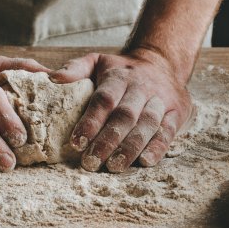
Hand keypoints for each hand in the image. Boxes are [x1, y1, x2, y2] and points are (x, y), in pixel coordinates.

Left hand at [50, 49, 191, 172]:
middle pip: (125, 115)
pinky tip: (145, 162)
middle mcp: (141, 87)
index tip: (77, 143)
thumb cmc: (120, 69)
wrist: (161, 62)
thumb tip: (51, 78)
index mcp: (119, 77)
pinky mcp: (177, 112)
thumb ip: (74, 69)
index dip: (91, 122)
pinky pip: (168, 131)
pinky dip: (158, 148)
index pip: (104, 100)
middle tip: (91, 162)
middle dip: (108, 141)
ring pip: (147, 125)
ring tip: (114, 167)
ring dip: (130, 148)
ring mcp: (161, 100)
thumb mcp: (96, 61)